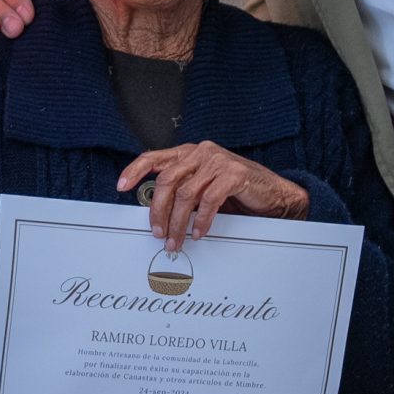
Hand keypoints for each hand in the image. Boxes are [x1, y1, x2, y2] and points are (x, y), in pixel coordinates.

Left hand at [118, 142, 309, 250]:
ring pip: (186, 194)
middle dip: (158, 211)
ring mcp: (218, 161)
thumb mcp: (203, 188)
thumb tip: (156, 213)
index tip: (121, 187)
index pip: (154, 158)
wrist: (272, 193)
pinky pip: (209, 201)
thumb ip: (182, 192)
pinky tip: (199, 232)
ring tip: (176, 240)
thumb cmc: (235, 191)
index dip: (135, 171)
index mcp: (189, 153)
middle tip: (157, 232)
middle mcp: (201, 153)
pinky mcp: (234, 174)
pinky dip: (201, 220)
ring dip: (178, 223)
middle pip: (167, 181)